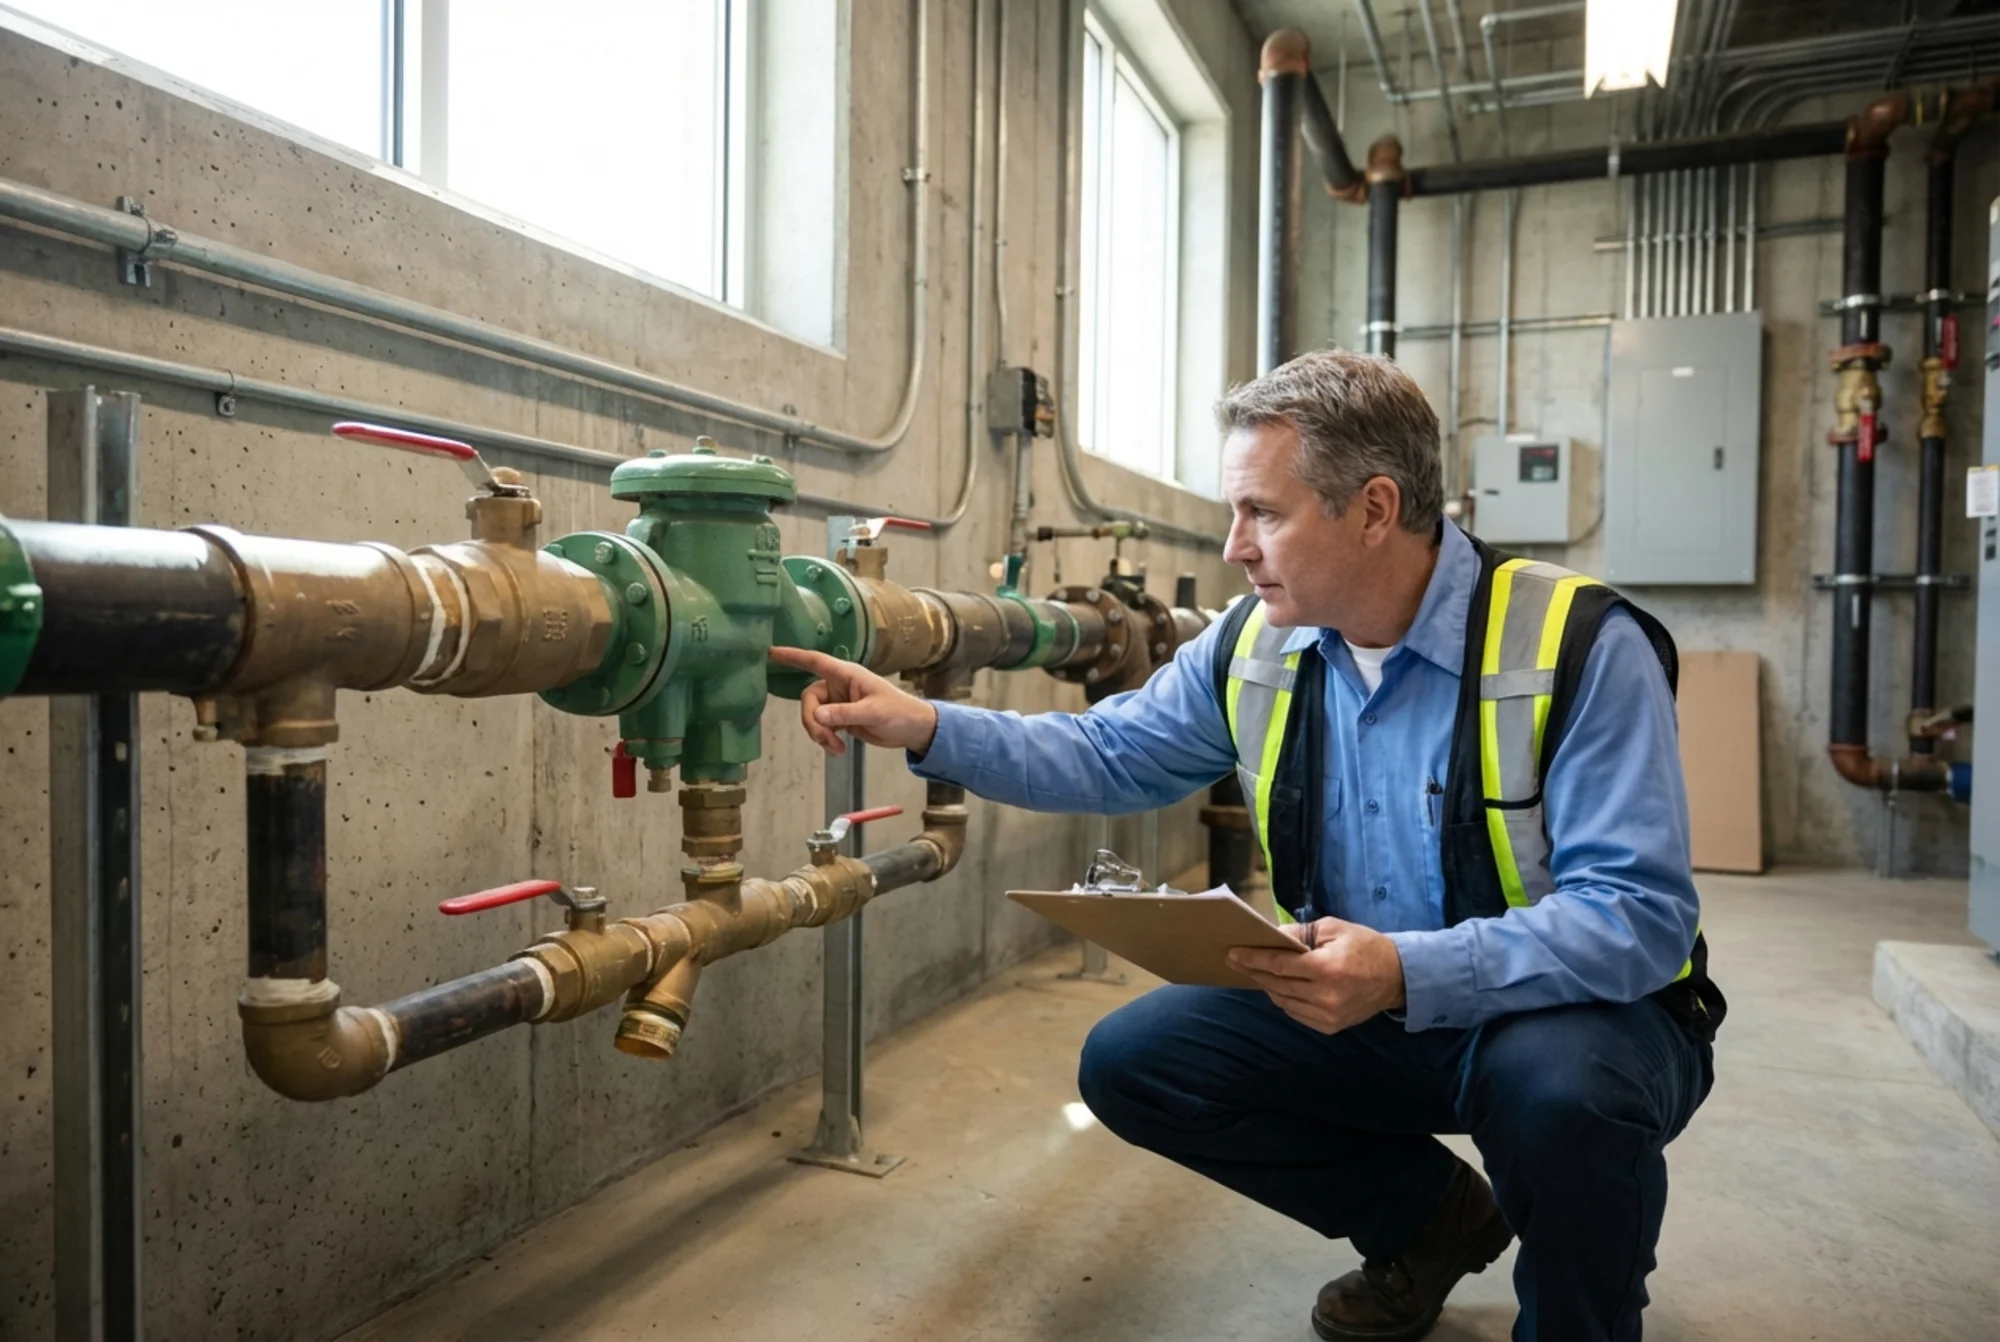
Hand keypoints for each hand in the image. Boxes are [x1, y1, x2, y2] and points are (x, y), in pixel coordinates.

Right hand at [768, 646, 939, 755]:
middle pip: (809, 699)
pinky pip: (822, 727)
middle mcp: (839, 686)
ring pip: (813, 716)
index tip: (769, 653)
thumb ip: (844, 714)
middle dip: (812, 721)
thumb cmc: (899, 712)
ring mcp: (838, 703)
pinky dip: (825, 739)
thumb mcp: (873, 713)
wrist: (913, 730)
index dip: (791, 656)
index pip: (813, 661)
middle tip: (825, 740)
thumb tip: (817, 716)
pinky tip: (838, 750)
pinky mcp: (841, 719)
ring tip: (836, 749)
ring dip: (819, 734)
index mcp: (846, 675)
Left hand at [1227, 918, 1407, 1034]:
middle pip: (1277, 984)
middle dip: (1254, 971)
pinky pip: (1295, 1013)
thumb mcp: (1333, 928)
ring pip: (1283, 1000)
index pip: (1279, 964)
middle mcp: (1326, 996)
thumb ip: (1300, 933)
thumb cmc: (1364, 946)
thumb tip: (1272, 937)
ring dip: (1267, 986)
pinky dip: (1284, 999)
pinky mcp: (1330, 1027)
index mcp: (1327, 968)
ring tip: (1256, 972)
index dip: (1253, 958)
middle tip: (1236, 961)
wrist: (1396, 977)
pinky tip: (1279, 987)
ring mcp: (1328, 1015)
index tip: (1233, 953)